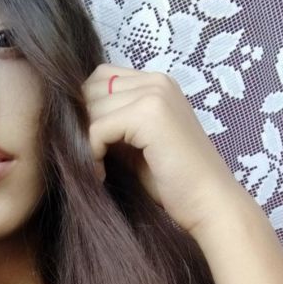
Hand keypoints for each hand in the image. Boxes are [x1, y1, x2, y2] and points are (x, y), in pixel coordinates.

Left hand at [81, 62, 241, 235]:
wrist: (210, 205)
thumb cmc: (176, 184)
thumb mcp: (138, 146)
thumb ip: (114, 126)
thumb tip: (72, 120)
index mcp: (158, 84)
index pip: (101, 78)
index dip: (89, 111)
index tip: (93, 148)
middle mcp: (157, 81)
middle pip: (91, 88)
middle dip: (83, 125)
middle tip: (91, 159)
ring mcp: (155, 94)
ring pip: (91, 107)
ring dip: (85, 142)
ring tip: (98, 170)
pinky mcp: (149, 115)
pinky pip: (97, 128)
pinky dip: (92, 154)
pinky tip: (101, 175)